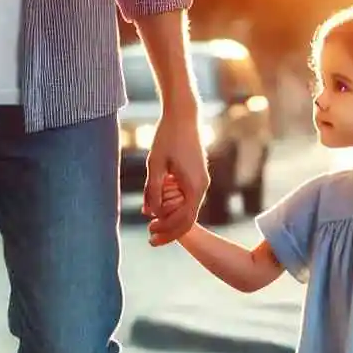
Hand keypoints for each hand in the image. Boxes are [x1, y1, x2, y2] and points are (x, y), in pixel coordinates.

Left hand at [144, 105, 209, 246]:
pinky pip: (188, 200)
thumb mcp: (155, 164)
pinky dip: (175, 208)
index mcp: (194, 186)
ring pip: (188, 210)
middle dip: (169, 231)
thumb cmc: (167, 136)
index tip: (150, 234)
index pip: (184, 220)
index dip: (167, 231)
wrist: (183, 115)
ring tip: (152, 224)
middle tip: (150, 238)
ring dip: (171, 220)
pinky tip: (159, 209)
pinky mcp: (197, 177)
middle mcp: (202, 187)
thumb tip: (152, 213)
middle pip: (188, 220)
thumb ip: (153, 189)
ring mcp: (202, 182)